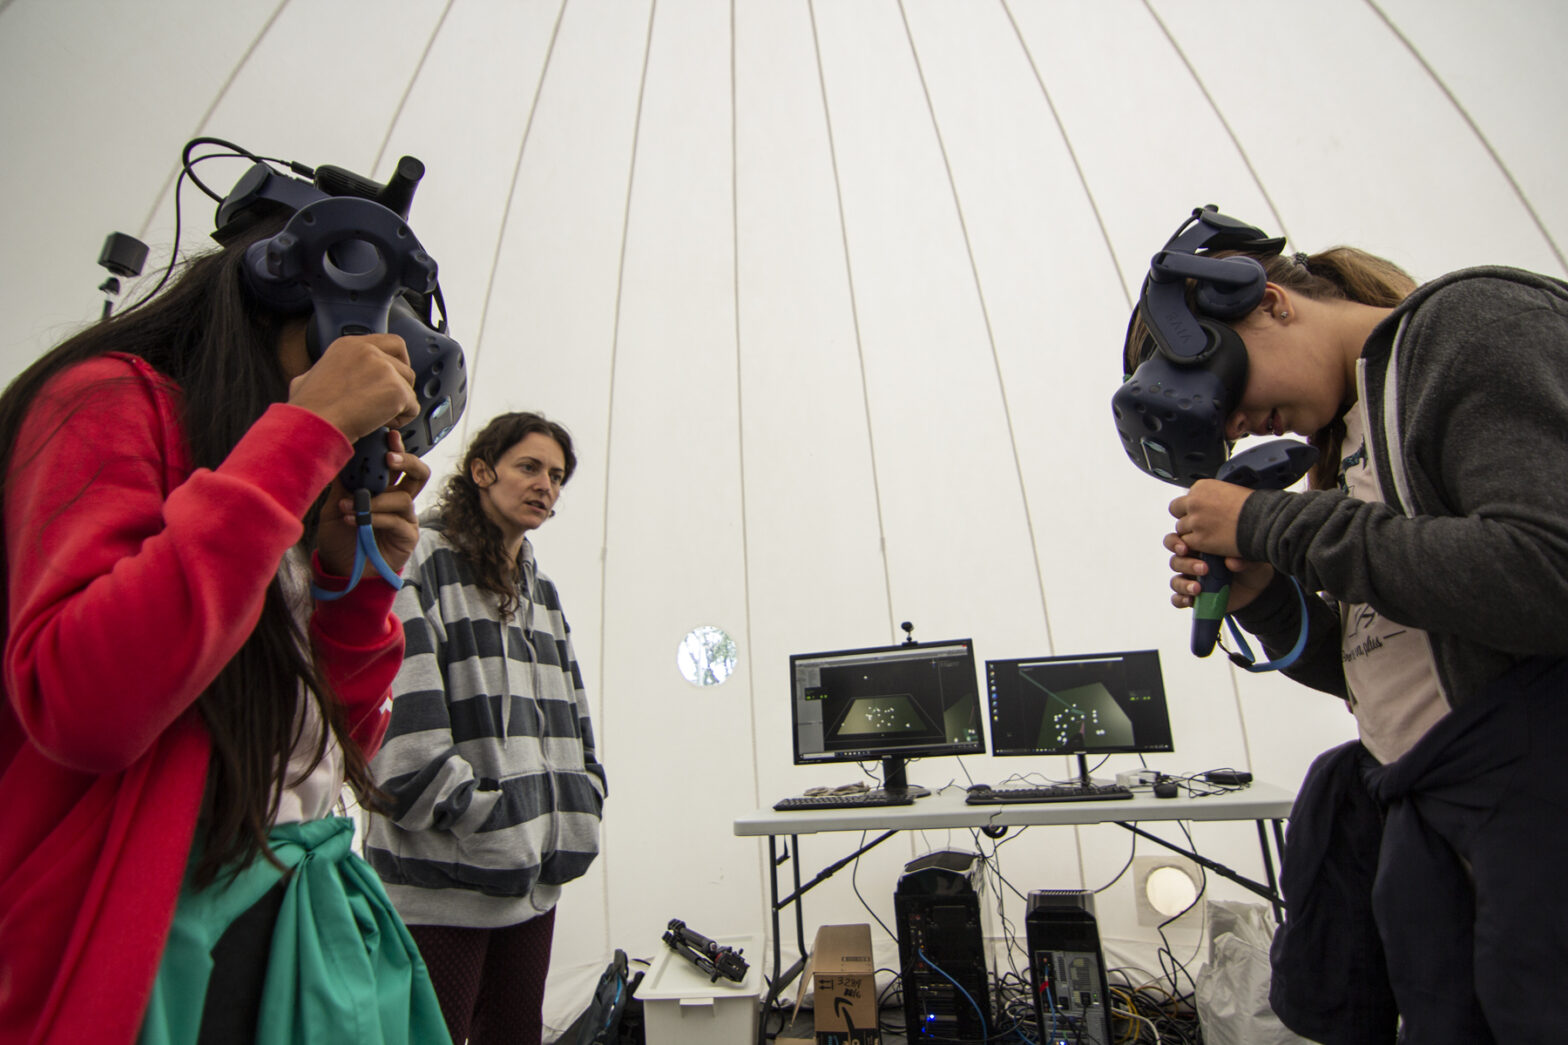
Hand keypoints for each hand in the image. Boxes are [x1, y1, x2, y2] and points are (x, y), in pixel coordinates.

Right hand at [287, 333, 418, 442]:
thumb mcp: (308, 378)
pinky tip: (382, 424)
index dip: (397, 362)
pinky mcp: (396, 390)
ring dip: (399, 404)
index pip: (392, 342)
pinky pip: (413, 407)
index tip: (390, 379)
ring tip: (378, 416)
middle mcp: (369, 351)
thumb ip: (326, 371)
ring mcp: (384, 368)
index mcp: (349, 345)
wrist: (314, 424)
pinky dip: (402, 419)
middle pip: (405, 365)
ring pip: (409, 386)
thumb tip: (319, 376)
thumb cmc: (308, 409)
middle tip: (387, 401)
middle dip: (401, 385)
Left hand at [316, 431, 430, 579]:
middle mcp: (399, 500)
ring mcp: (405, 518)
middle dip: (407, 461)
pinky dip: (374, 518)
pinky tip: (354, 520)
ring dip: (374, 500)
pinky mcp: (407, 537)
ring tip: (349, 506)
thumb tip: (342, 451)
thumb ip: (344, 482)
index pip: (397, 463)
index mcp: (385, 488)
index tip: (388, 435)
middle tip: (389, 458)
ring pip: (403, 498)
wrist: (340, 570)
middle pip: (419, 473)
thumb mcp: (335, 503)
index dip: (396, 448)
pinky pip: (397, 520)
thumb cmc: (340, 537)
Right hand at [1164, 531, 1274, 613]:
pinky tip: (1191, 600)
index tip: (1185, 548)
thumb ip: (1242, 558)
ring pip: (1175, 581)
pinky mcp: (1194, 598)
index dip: (1176, 543)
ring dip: (1184, 584)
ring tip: (1199, 588)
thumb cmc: (1250, 564)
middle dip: (1185, 564)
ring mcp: (1192, 580)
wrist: (1257, 586)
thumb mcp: (1250, 558)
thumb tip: (1232, 562)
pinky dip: (1180, 600)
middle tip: (1204, 568)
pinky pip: (1177, 599)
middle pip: (1175, 561)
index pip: (1178, 540)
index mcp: (1200, 546)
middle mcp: (1192, 562)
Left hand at [1168, 479, 1253, 559]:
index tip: (1201, 513)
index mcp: (1202, 487)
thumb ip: (1215, 497)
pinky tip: (1208, 546)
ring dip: (1191, 534)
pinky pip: (1187, 544)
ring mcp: (1195, 521)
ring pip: (1181, 529)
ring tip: (1208, 537)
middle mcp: (1194, 502)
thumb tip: (1212, 502)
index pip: (1186, 498)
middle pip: (1177, 511)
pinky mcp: (1198, 539)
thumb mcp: (1232, 491)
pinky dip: (1196, 547)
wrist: (1264, 522)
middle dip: (1186, 519)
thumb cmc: (1255, 507)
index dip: (1193, 507)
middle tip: (1199, 526)